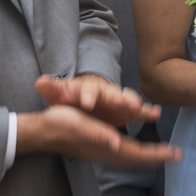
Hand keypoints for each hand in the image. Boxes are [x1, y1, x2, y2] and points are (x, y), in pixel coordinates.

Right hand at [15, 105, 181, 167]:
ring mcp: (101, 151)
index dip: (157, 154)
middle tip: (177, 155)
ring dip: (149, 156)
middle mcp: (106, 151)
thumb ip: (99, 136)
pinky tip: (138, 150)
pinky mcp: (97, 147)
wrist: (40, 131)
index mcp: (105, 146)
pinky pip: (123, 152)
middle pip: (137, 158)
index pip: (137, 153)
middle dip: (158, 157)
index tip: (175, 153)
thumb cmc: (60, 125)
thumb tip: (116, 144)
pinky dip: (136, 152)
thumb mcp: (80, 126)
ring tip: (165, 154)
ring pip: (131, 156)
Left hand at [35, 74, 158, 128]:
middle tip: (119, 103)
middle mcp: (106, 92)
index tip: (85, 102)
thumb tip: (40, 81)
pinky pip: (139, 110)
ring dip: (133, 103)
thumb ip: (51, 89)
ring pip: (127, 100)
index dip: (87, 96)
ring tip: (138, 107)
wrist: (84, 100)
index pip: (88, 90)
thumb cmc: (72, 98)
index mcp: (87, 88)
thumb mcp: (59, 94)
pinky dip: (147, 111)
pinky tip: (155, 114)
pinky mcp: (127, 110)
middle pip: (112, 94)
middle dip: (116, 99)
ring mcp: (118, 100)